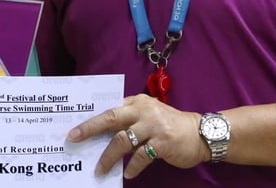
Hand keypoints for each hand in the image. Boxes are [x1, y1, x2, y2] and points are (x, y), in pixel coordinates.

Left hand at [67, 93, 205, 178]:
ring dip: (108, 157)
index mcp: (137, 102)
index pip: (110, 109)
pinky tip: (127, 174)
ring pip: (122, 141)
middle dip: (90, 129)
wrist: (201, 133)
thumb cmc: (171, 125)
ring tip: (100, 170)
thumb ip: (130, 119)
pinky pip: (141, 157)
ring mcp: (153, 126)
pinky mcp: (163, 143)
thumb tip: (105, 134)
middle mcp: (144, 110)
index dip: (91, 119)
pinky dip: (132, 167)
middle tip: (73, 138)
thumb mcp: (150, 114)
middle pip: (111, 118)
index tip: (75, 128)